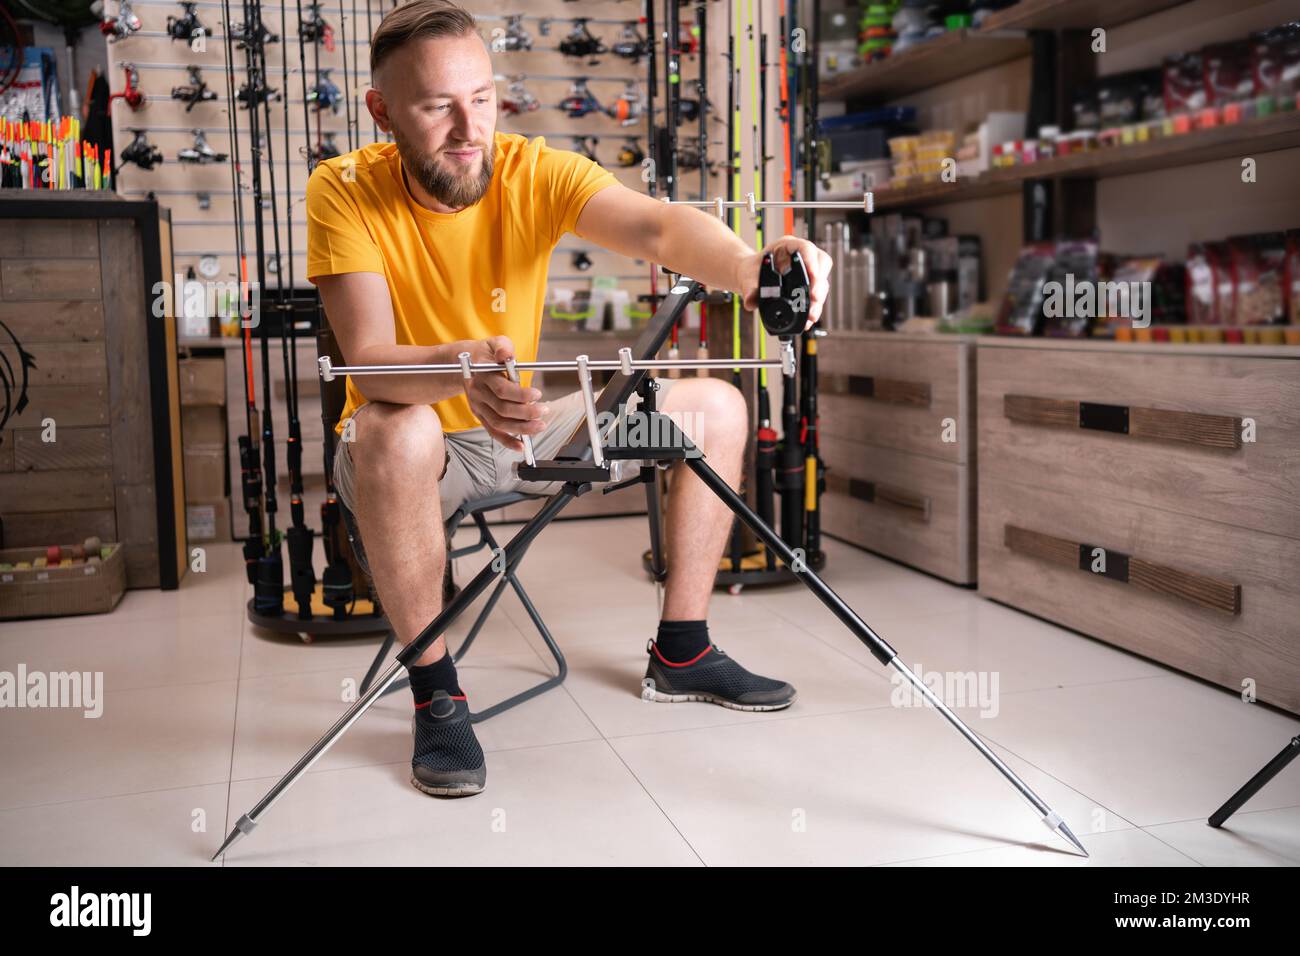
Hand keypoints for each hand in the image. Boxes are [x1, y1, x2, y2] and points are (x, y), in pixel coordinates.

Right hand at [461, 335, 547, 451]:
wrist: (464, 363)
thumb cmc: (486, 353)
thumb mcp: (495, 342)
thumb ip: (503, 347)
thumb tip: (506, 354)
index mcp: (482, 375)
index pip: (502, 389)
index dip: (520, 394)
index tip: (537, 394)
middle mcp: (478, 393)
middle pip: (502, 409)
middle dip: (526, 413)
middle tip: (544, 411)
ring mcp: (477, 406)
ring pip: (499, 423)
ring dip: (521, 428)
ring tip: (540, 426)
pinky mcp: (480, 415)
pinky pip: (493, 431)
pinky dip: (507, 441)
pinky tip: (521, 446)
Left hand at [740, 235, 831, 330]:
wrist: (751, 280)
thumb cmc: (751, 271)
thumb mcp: (747, 276)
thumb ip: (749, 287)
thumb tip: (750, 301)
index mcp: (788, 246)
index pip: (806, 248)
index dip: (812, 262)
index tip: (813, 276)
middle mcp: (802, 257)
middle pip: (821, 264)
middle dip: (819, 283)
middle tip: (814, 298)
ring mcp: (808, 271)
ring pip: (821, 281)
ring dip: (819, 298)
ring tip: (811, 313)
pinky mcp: (809, 286)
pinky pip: (816, 295)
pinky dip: (814, 307)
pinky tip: (808, 318)